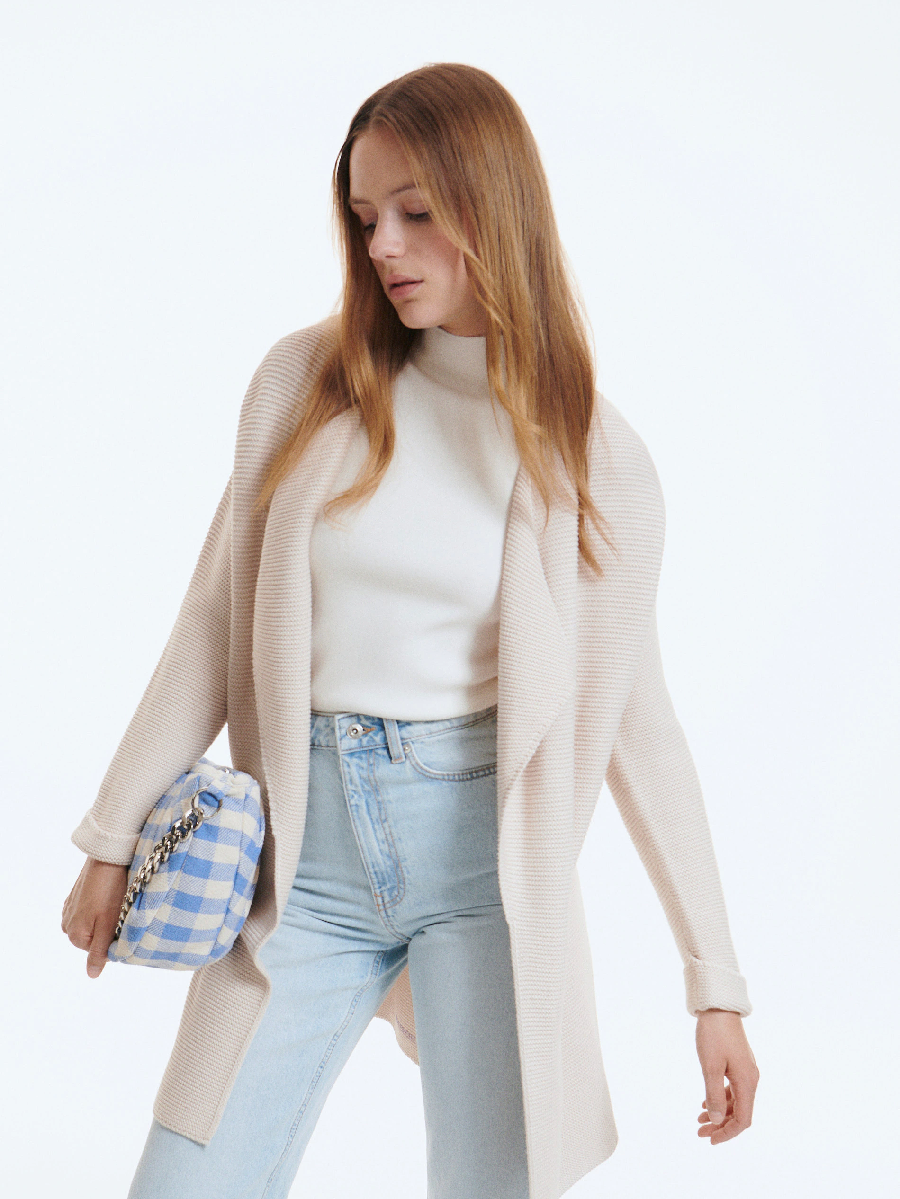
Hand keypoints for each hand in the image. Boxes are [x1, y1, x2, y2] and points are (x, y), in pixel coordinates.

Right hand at [61, 858, 128, 977]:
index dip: (114, 939)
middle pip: (94, 937)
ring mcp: (69, 909)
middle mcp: (66, 924)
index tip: (121, 923)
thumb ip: (100, 952)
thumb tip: (92, 975)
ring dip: (104, 917)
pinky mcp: (74, 896)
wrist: (107, 857)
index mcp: (74, 935)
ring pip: (92, 924)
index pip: (99, 951)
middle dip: (107, 928)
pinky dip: (99, 906)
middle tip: (119, 911)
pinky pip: (89, 910)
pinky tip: (107, 894)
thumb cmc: (111, 892)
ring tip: (115, 901)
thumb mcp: (109, 925)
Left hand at [695, 1009, 758, 1143]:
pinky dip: (721, 1099)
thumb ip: (715, 1095)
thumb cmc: (714, 1034)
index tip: (710, 1140)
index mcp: (747, 1082)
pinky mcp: (738, 1064)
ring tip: (700, 1119)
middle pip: (739, 1113)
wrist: (718, 1007)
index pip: (743, 1119)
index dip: (728, 1133)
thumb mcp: (711, 1066)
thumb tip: (718, 1121)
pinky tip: (706, 1102)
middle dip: (721, 1126)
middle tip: (700, 1132)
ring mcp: (745, 1071)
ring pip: (735, 1102)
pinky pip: (733, 1089)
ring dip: (720, 1113)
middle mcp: (750, 1079)